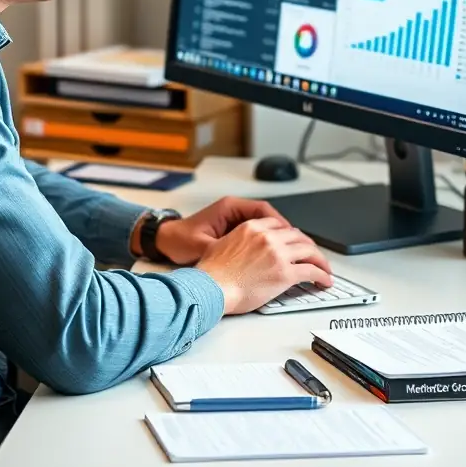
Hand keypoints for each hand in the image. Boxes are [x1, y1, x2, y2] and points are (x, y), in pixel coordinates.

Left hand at [154, 196, 291, 265]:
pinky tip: (275, 257)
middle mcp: (233, 211)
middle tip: (300, 246)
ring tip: (292, 253)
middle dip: (285, 232)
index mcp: (229, 208)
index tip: (292, 237)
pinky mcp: (232, 231)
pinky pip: (256, 234)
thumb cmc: (180, 240)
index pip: (262, 210)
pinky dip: (267, 244)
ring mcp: (233, 220)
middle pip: (268, 217)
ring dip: (278, 238)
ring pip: (264, 226)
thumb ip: (223, 249)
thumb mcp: (202, 246)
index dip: (280, 224)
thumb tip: (243, 259)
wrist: (165, 241)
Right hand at [195, 217, 332, 314]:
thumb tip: (245, 252)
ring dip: (320, 260)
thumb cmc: (212, 274)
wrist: (211, 287)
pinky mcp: (285, 273)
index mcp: (251, 228)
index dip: (290, 235)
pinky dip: (322, 275)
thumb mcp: (223, 245)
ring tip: (324, 269)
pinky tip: (324, 280)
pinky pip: (311, 271)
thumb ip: (239, 242)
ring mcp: (278, 254)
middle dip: (308, 246)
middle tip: (313, 256)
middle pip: (297, 236)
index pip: (279, 225)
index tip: (294, 243)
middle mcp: (267, 237)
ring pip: (309, 251)